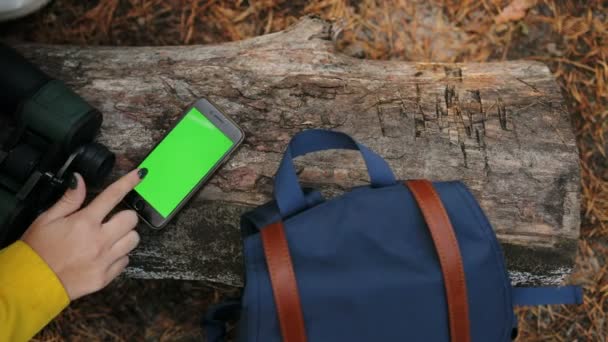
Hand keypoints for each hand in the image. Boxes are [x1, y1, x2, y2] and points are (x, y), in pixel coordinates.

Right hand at [21, 168, 145, 299]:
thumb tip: (79, 179)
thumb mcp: (47, 219)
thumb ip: (69, 200)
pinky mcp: (105, 277)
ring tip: (110, 239)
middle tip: (111, 221)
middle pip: (131, 219)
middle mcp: (99, 240)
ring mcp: (104, 260)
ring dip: (125, 237)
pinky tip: (104, 256)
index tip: (141, 174)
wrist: (31, 284)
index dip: (129, 182)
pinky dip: (119, 257)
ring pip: (133, 241)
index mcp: (85, 222)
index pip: (113, 195)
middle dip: (124, 217)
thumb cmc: (37, 249)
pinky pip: (125, 261)